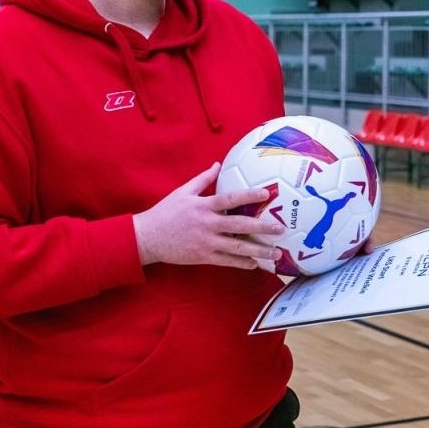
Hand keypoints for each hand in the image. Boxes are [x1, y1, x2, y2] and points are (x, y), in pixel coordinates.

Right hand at [134, 163, 285, 270]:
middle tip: (280, 229)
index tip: (266, 194)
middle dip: (262, 227)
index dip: (249, 196)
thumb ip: (202, 179)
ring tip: (276, 254)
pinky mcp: (203, 257)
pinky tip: (255, 264)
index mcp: (203, 206)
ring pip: (237, 247)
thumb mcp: (182, 192)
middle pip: (239, 225)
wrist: (147, 238)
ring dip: (258, 251)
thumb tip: (218, 164)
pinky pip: (226, 261)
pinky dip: (241, 263)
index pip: (230, 199)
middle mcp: (207, 224)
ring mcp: (206, 242)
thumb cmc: (165, 212)